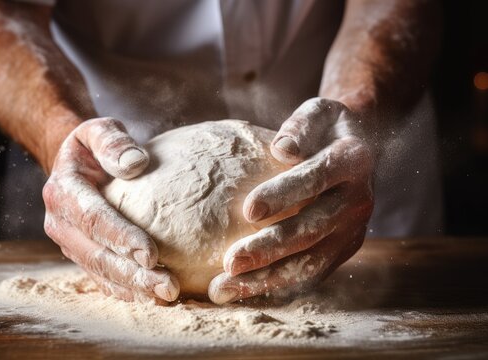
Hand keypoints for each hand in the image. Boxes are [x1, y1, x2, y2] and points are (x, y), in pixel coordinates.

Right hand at [43, 117, 179, 303]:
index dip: (121, 238)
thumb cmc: (93, 146)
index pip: (94, 218)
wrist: (73, 164)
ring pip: (99, 271)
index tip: (152, 254)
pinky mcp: (79, 254)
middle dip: (133, 274)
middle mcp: (59, 222)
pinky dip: (125, 290)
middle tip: (168, 286)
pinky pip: (100, 277)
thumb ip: (113, 141)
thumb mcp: (98, 130)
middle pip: (97, 254)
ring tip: (167, 296)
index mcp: (63, 191)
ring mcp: (68, 242)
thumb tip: (135, 164)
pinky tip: (150, 298)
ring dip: (133, 287)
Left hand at [208, 98, 374, 303]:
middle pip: (312, 229)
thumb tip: (282, 148)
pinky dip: (277, 288)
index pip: (318, 178)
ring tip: (224, 289)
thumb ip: (302, 124)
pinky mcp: (342, 251)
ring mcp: (352, 231)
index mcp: (352, 161)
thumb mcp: (319, 111)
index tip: (248, 210)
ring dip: (267, 279)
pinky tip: (243, 294)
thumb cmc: (327, 128)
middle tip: (229, 262)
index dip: (284, 194)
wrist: (361, 149)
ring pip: (310, 263)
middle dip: (269, 249)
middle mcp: (358, 200)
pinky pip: (310, 276)